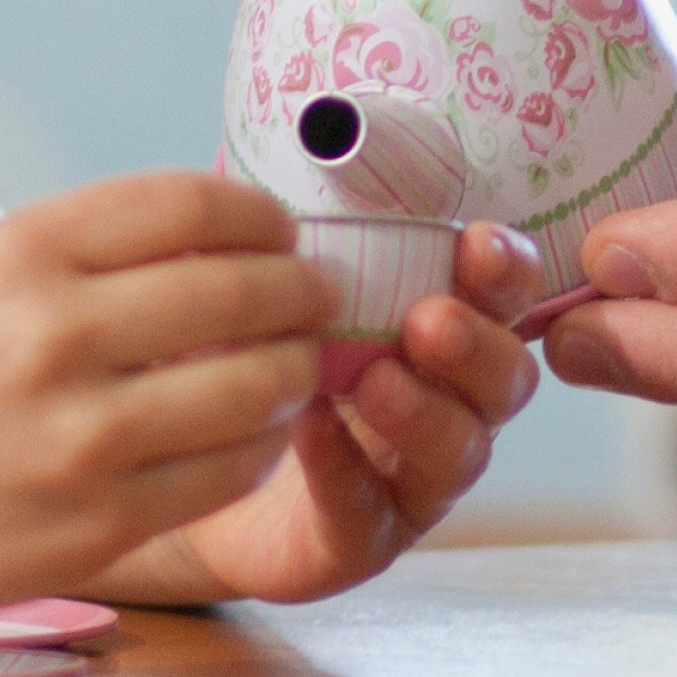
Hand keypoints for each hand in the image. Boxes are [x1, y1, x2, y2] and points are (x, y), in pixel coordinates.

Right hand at [0, 174, 333, 609]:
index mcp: (22, 254)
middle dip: (301, 292)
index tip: (280, 232)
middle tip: (318, 297)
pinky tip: (256, 434)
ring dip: (296, 373)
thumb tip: (236, 229)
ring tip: (296, 368)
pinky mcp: (97, 525)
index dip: (260, 216)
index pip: (192, 204)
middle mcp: (53, 337)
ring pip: (255, 388)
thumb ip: (95, 250)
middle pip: (242, 291)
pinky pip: (228, 474)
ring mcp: (78, 439)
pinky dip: (263, 447)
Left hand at [114, 227, 545, 604]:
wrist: (171, 455)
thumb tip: (316, 136)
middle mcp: (448, 402)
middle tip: (431, 320)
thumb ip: (309, 229)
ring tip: (376, 381)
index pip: (501, 297)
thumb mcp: (271, 278)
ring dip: (425, 411)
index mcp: (442, 325)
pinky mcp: (360, 539)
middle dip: (478, 346)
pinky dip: (344, 468)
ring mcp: (411, 478)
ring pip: (458, 451)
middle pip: (505, 380)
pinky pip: (368, 511)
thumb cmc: (239, 346)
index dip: (504, 273)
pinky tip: (310, 431)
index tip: (477, 243)